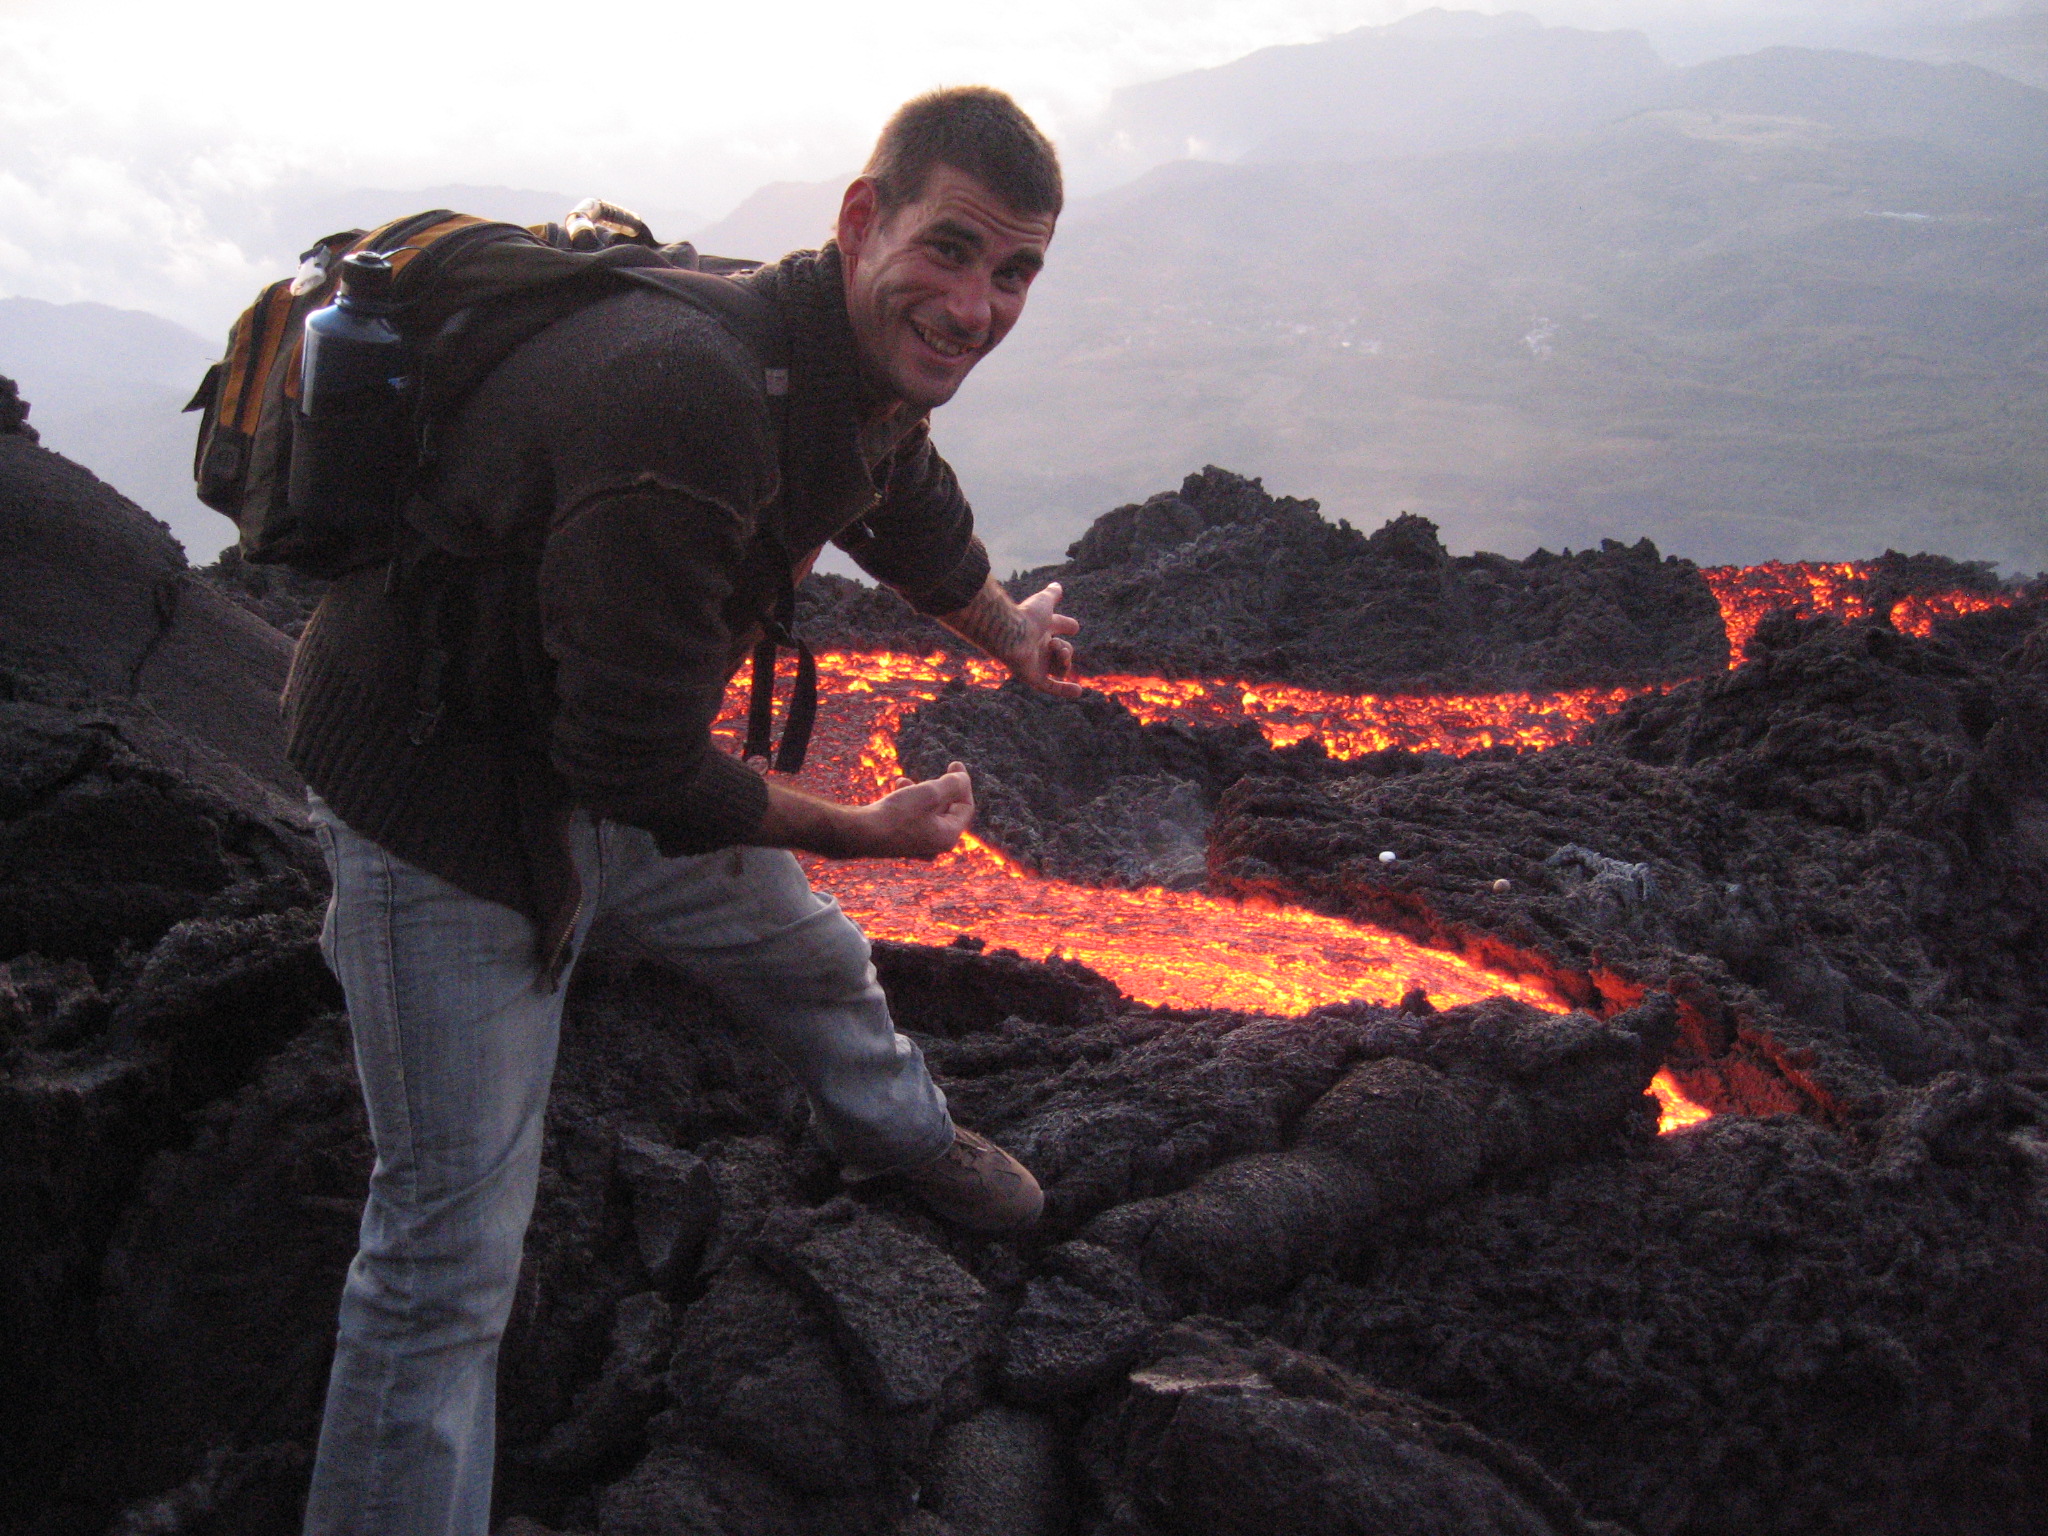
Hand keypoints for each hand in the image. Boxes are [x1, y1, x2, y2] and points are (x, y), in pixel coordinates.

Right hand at [849, 760, 974, 858]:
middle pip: (947, 810)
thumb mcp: (930, 793)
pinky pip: (912, 818)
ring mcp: (916, 846)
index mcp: (947, 837)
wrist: (860, 834)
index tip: (954, 765)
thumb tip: (963, 779)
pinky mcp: (899, 841)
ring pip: (928, 813)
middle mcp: (934, 845)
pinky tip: (897, 787)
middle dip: (942, 788)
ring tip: (907, 779)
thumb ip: (952, 784)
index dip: (963, 784)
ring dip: (923, 792)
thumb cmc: (897, 814)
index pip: (965, 807)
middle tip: (940, 770)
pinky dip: (909, 802)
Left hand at [1011, 582, 1081, 698]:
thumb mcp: (1043, 601)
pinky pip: (1051, 687)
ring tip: (1057, 651)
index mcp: (1041, 629)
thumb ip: (1052, 594)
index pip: (1058, 628)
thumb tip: (1057, 585)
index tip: (1073, 628)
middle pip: (1063, 650)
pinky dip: (1064, 690)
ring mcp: (1036, 663)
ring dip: (1064, 659)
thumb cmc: (1026, 616)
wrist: (1010, 632)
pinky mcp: (1033, 677)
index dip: (1067, 626)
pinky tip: (1078, 691)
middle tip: (1055, 642)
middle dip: (1066, 647)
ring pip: (1060, 666)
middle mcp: (1038, 647)